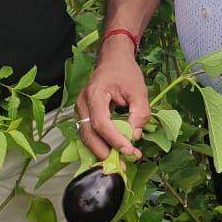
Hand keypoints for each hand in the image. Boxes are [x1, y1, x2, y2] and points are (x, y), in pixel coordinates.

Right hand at [76, 41, 149, 159]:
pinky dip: (100, 144)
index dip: (114, 140)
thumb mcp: (139, 91)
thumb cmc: (126, 72)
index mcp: (95, 94)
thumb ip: (139, 114)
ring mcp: (81, 109)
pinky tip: (113, 152)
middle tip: (124, 163)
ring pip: (86, 137)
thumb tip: (134, 137)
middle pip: (88, 134)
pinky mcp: (85, 114)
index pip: (101, 123)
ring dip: (102, 151)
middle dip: (105, 152)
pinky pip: (89, 133)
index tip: (130, 151)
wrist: (113, 59)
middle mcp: (83, 103)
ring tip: (121, 161)